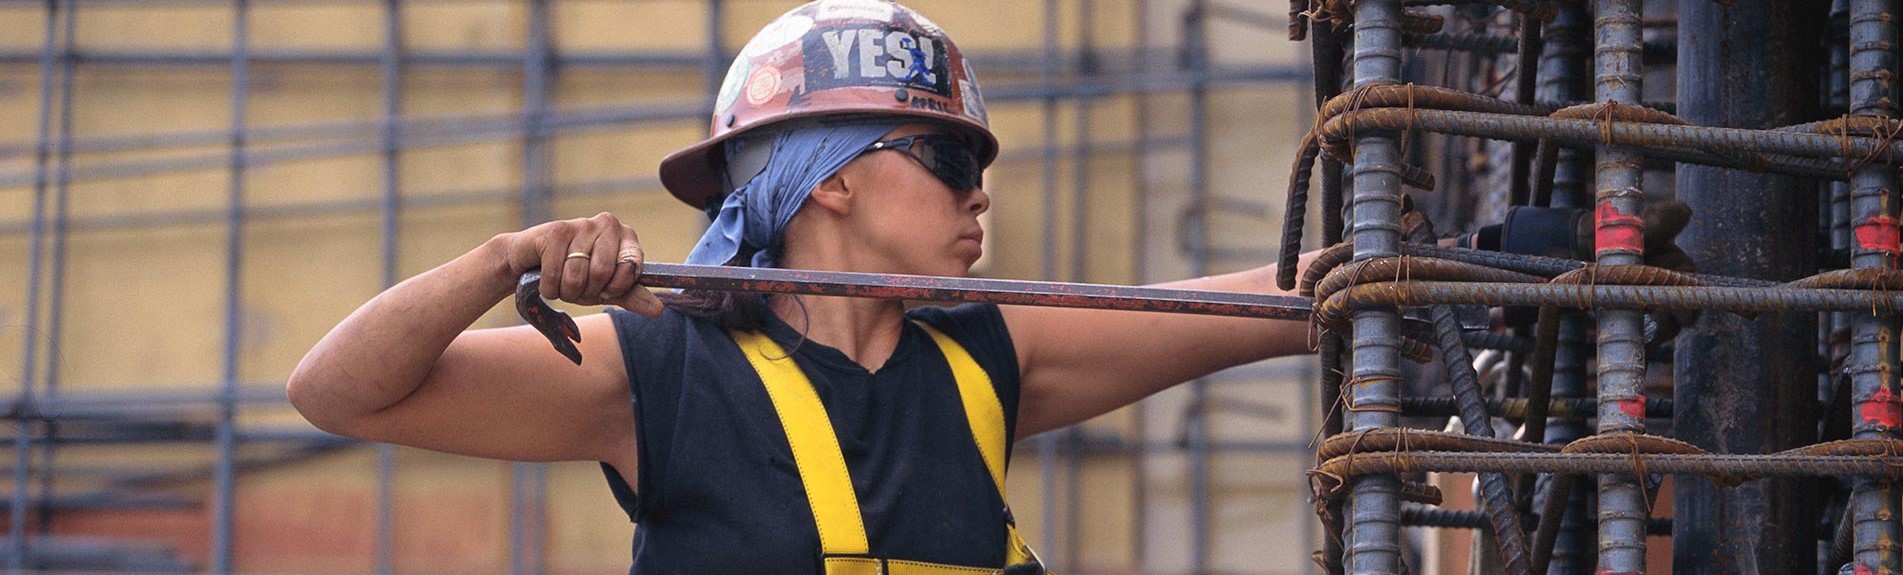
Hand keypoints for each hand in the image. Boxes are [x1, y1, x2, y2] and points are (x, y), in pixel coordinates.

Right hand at [496, 211, 663, 315]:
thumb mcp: (606, 288)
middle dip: (586, 291)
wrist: (527, 264)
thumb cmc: (573, 275)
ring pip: (577, 277)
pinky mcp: (554, 230)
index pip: (632, 268)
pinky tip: (544, 277)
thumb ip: (632, 296)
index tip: (604, 289)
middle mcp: (607, 224)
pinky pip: (555, 275)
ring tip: (561, 281)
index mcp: (626, 236)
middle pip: (602, 274)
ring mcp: (580, 224)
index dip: (614, 288)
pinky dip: (549, 287)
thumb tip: (658, 310)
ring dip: (565, 291)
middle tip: (577, 286)